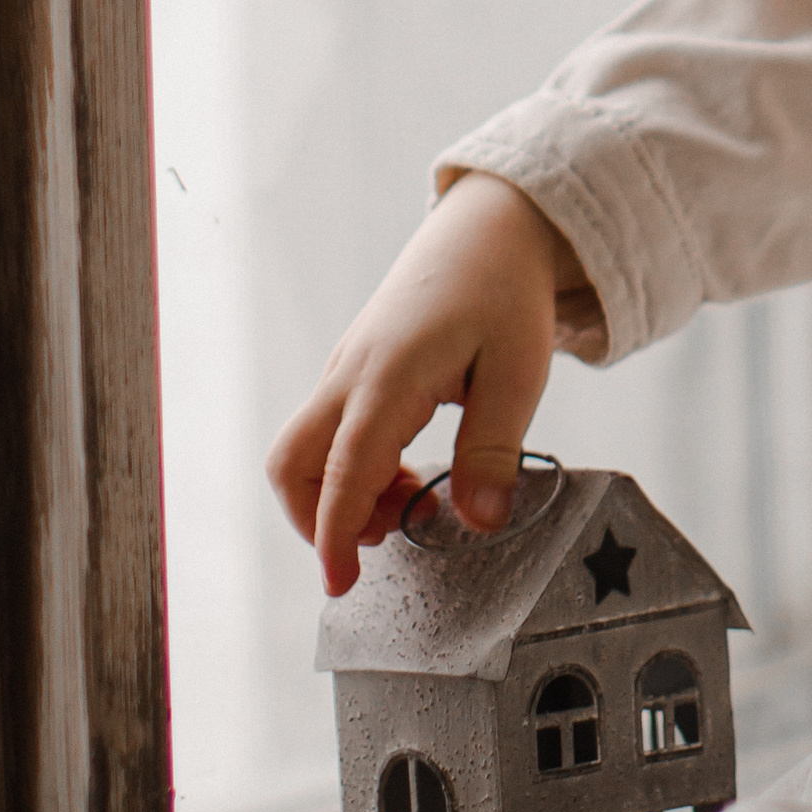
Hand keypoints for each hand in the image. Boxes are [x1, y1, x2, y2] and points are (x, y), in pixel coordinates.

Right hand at [266, 172, 587, 593]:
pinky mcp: (353, 371)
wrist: (489, 227)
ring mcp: (345, 370)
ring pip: (305, 451)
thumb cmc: (506, 294)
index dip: (337, 534)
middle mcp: (351, 374)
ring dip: (344, 494)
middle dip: (321, 519)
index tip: (340, 584)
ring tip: (415, 497)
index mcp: (389, 376)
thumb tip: (478, 524)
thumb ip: (494, 450)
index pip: (345, 471)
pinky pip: (329, 433)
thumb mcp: (520, 372)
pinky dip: (354, 468)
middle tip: (394, 532)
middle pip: (291, 464)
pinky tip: (409, 468)